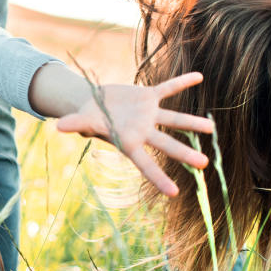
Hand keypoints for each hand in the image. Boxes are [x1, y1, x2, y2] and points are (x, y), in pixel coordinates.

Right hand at [55, 72, 214, 195]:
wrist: (93, 102)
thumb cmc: (87, 117)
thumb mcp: (81, 121)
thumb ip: (75, 124)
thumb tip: (58, 126)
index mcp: (129, 143)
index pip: (145, 165)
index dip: (158, 178)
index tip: (175, 193)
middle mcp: (143, 132)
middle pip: (167, 145)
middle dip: (184, 154)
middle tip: (204, 164)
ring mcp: (148, 115)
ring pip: (174, 120)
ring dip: (192, 122)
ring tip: (212, 128)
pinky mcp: (148, 97)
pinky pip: (167, 89)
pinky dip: (181, 82)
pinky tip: (199, 77)